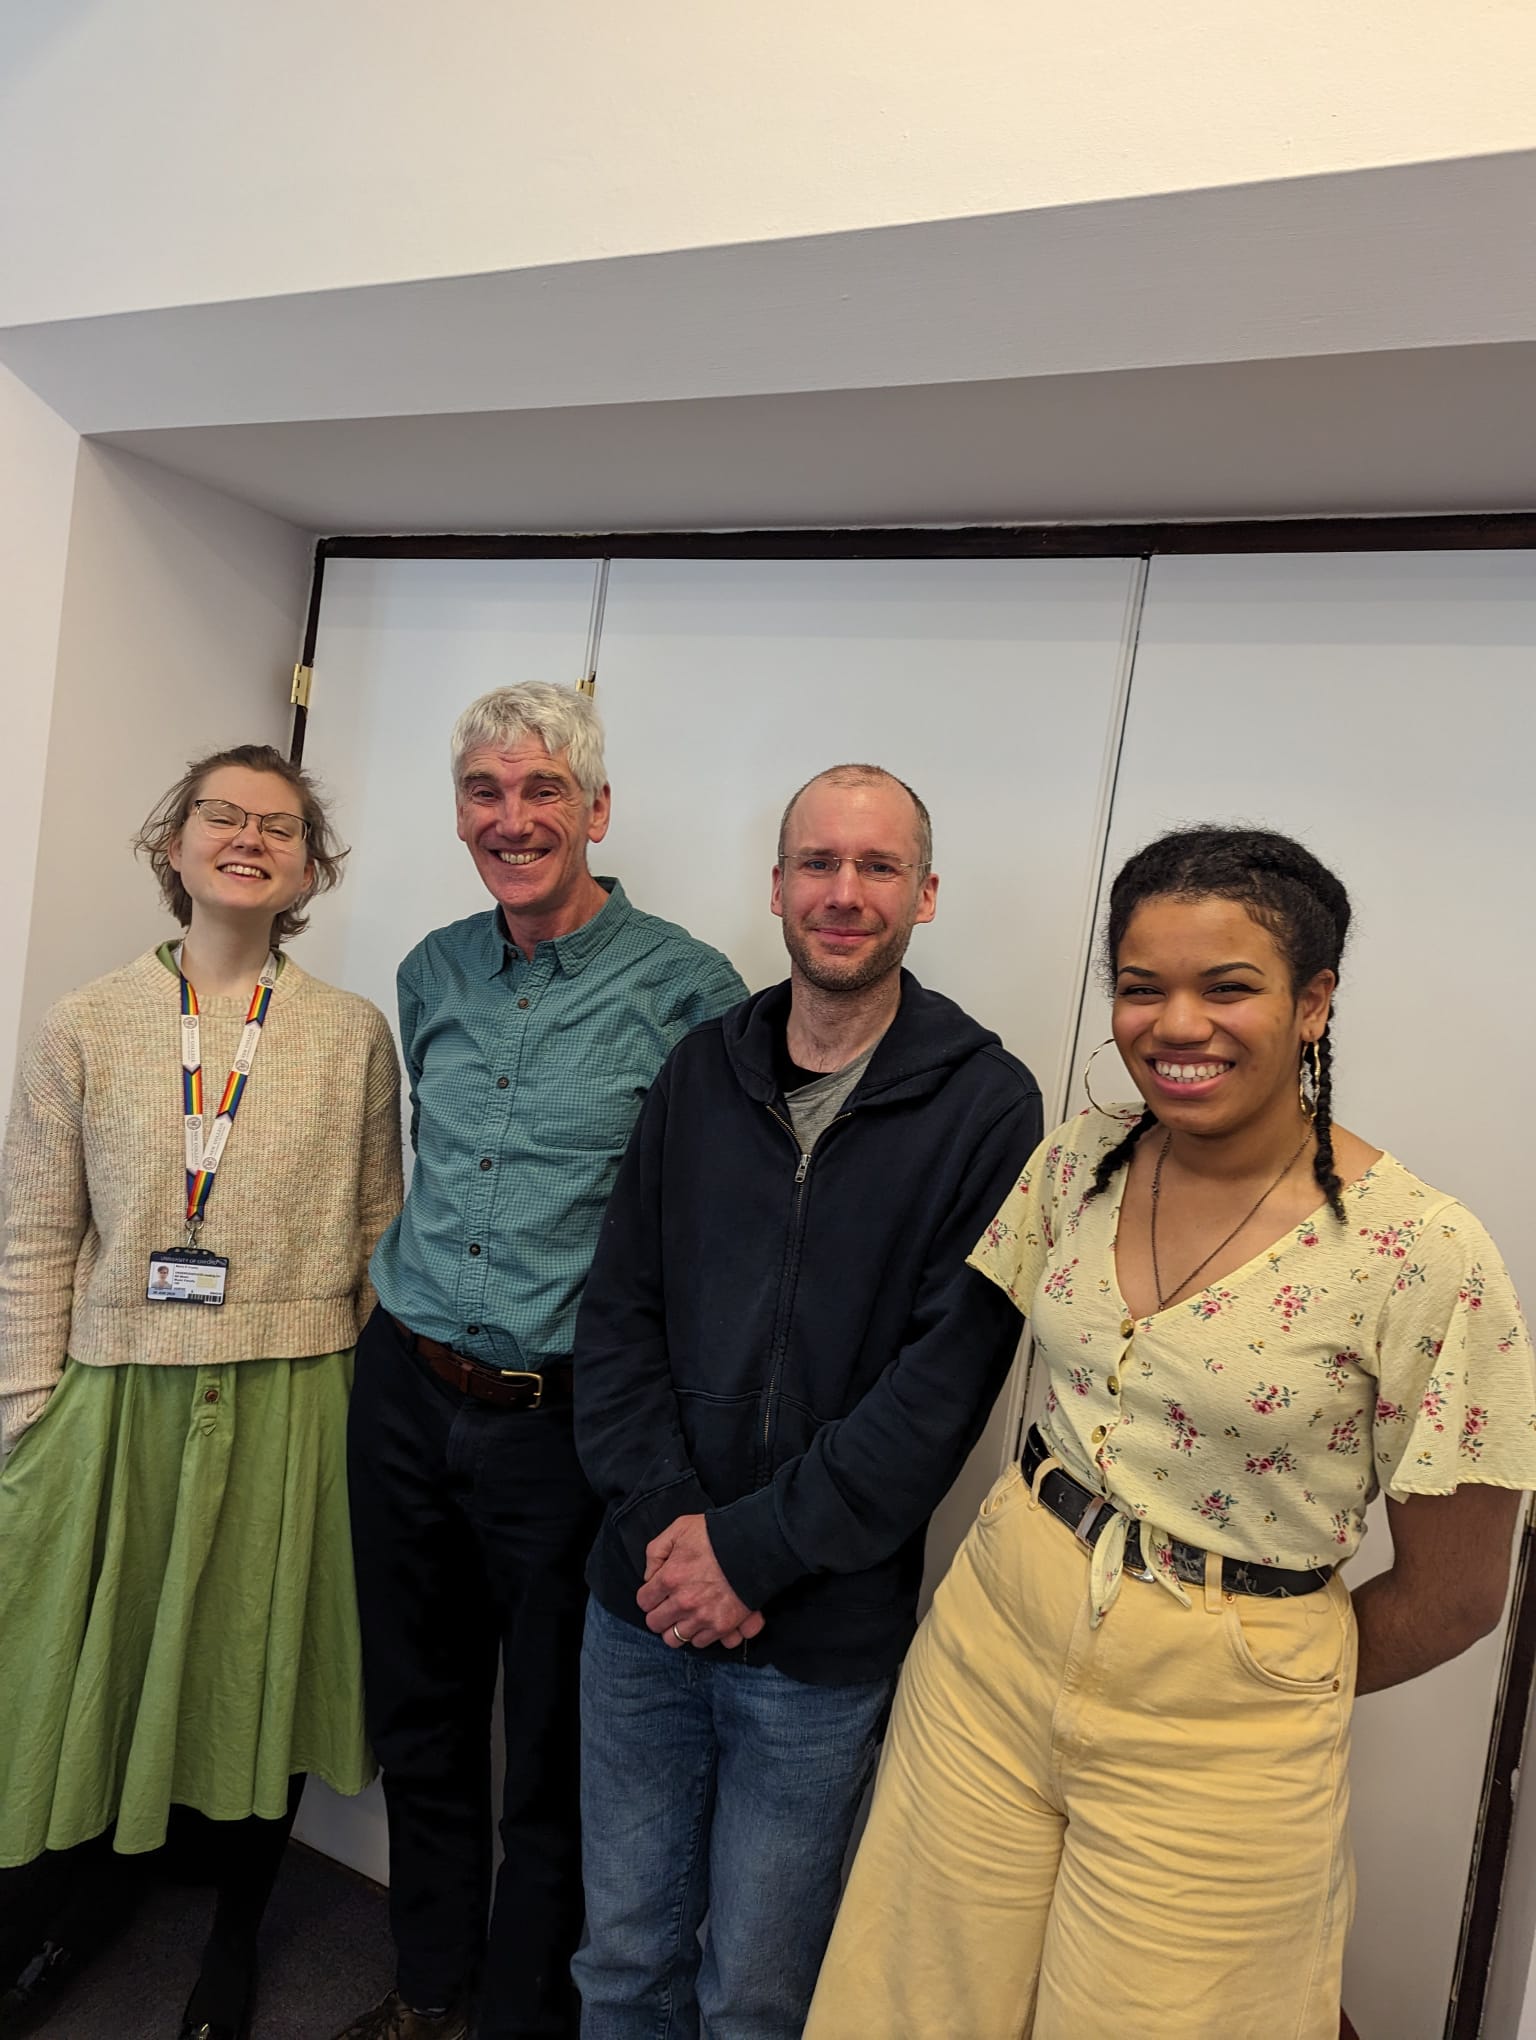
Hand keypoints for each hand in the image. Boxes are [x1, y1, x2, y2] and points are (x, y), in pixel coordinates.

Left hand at [637, 1514, 765, 1649]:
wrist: (754, 1544)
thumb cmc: (716, 1534)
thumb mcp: (679, 1529)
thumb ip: (656, 1552)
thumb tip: (650, 1576)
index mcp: (669, 1578)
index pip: (644, 1602)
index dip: (650, 1595)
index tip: (658, 1592)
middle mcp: (683, 1602)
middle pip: (656, 1625)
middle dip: (660, 1614)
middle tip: (670, 1605)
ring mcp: (703, 1617)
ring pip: (676, 1639)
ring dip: (679, 1627)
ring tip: (688, 1615)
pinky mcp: (723, 1626)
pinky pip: (702, 1643)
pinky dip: (701, 1634)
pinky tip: (705, 1620)